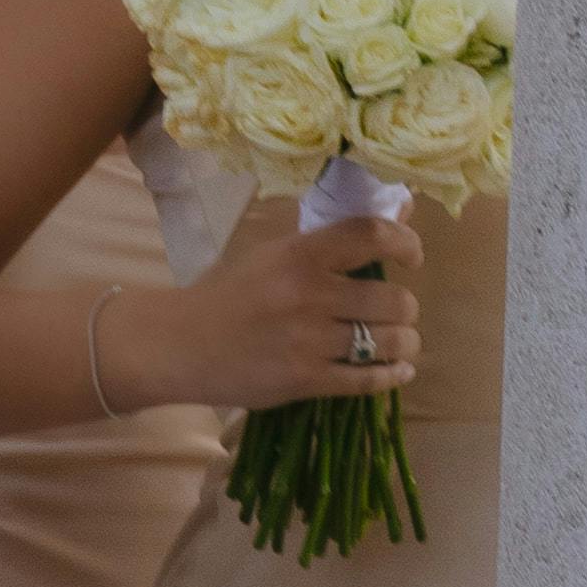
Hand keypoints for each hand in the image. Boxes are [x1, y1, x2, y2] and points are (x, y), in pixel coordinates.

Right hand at [142, 178, 422, 412]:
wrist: (175, 344)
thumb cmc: (230, 294)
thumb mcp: (274, 255)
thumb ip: (333, 239)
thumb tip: (403, 206)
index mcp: (298, 255)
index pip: (372, 235)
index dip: (407, 242)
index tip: (411, 257)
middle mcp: (308, 295)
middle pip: (395, 300)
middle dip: (404, 308)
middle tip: (392, 312)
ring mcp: (307, 341)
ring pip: (391, 342)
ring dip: (404, 343)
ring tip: (395, 341)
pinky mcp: (304, 380)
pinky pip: (370, 380)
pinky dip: (393, 375)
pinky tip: (397, 369)